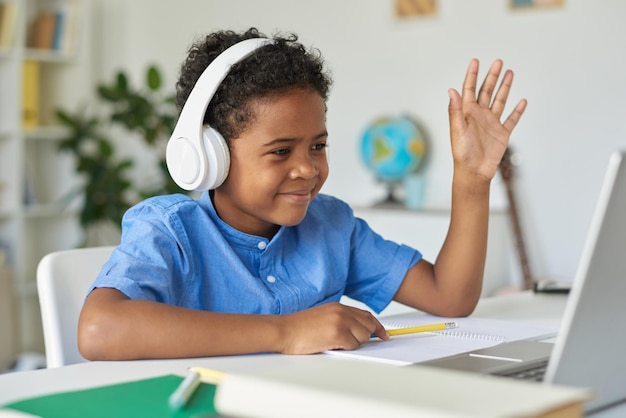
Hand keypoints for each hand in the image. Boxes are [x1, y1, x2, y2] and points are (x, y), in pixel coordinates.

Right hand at [278, 303, 388, 353]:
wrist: (283, 331)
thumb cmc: (299, 328)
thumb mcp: (323, 317)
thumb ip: (341, 320)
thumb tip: (359, 332)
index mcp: (338, 306)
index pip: (366, 315)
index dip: (376, 326)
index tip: (384, 334)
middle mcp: (342, 311)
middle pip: (369, 325)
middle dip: (366, 337)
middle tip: (355, 342)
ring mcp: (340, 322)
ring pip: (363, 337)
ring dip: (353, 344)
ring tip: (334, 342)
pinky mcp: (337, 334)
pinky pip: (353, 346)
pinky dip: (345, 349)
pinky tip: (330, 345)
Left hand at [448, 59, 526, 181]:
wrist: (474, 171)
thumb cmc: (462, 153)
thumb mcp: (457, 129)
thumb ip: (455, 110)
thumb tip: (451, 90)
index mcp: (467, 113)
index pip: (469, 90)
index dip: (472, 75)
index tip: (475, 61)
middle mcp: (479, 115)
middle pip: (487, 91)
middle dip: (492, 76)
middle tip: (499, 62)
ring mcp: (491, 123)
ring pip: (500, 101)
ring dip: (505, 87)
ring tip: (510, 72)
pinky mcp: (502, 134)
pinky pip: (512, 119)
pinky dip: (517, 111)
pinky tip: (522, 101)